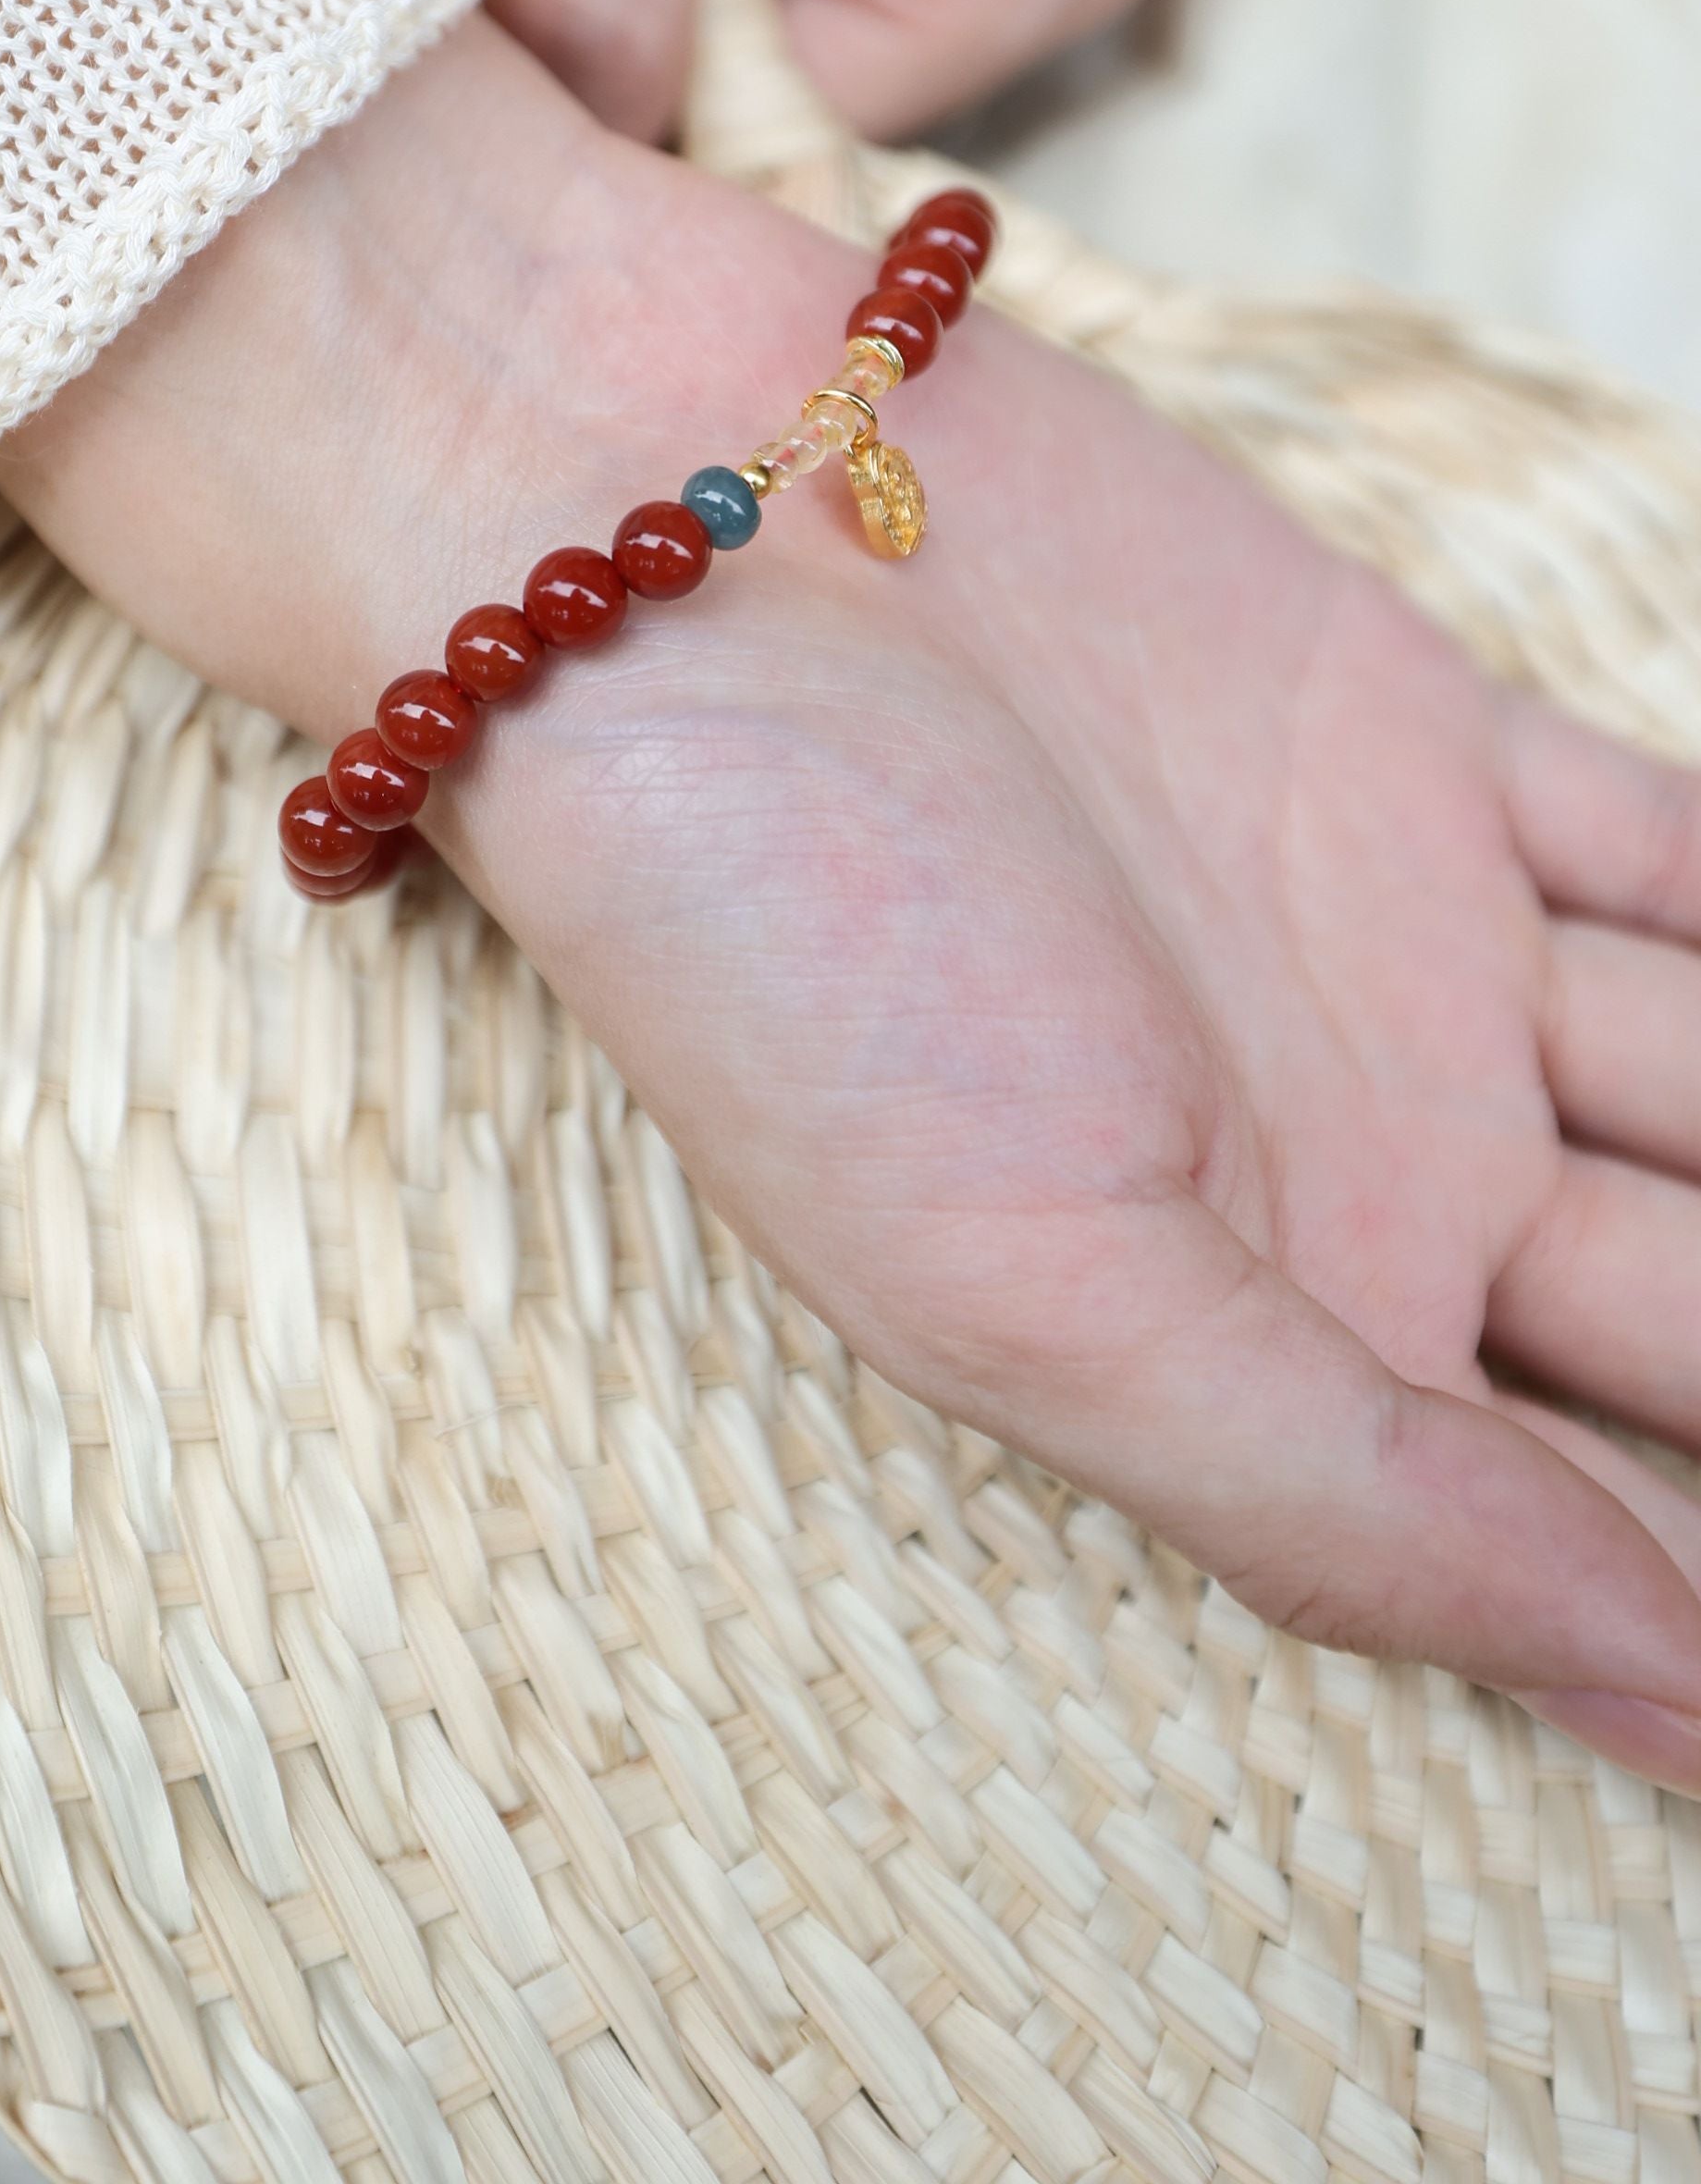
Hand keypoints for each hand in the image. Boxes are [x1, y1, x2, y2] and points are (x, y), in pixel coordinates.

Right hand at [0, 24, 1700, 1780]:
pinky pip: (1686, 855)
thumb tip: (1690, 1724)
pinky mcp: (1428, 744)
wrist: (663, 536)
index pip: (1608, 1526)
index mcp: (1273, 1344)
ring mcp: (1415, 952)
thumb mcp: (1033, 1284)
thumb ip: (1357, 1503)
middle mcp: (1368, 1172)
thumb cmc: (784, 936)